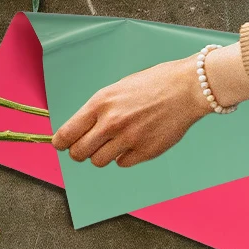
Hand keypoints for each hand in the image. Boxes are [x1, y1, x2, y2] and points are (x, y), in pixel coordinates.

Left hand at [53, 57, 208, 166]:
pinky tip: (135, 142)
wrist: (186, 88)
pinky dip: (125, 156)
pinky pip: (122, 163)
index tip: (61, 145)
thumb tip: (79, 131)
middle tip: (86, 148)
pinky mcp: (145, 152)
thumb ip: (98, 111)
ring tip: (114, 142)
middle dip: (80, 152)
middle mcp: (111, 123)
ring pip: (99, 161)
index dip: (61, 142)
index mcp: (100, 104)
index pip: (67, 133)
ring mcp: (128, 139)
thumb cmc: (153, 85)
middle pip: (79, 153)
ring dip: (102, 155)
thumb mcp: (117, 90)